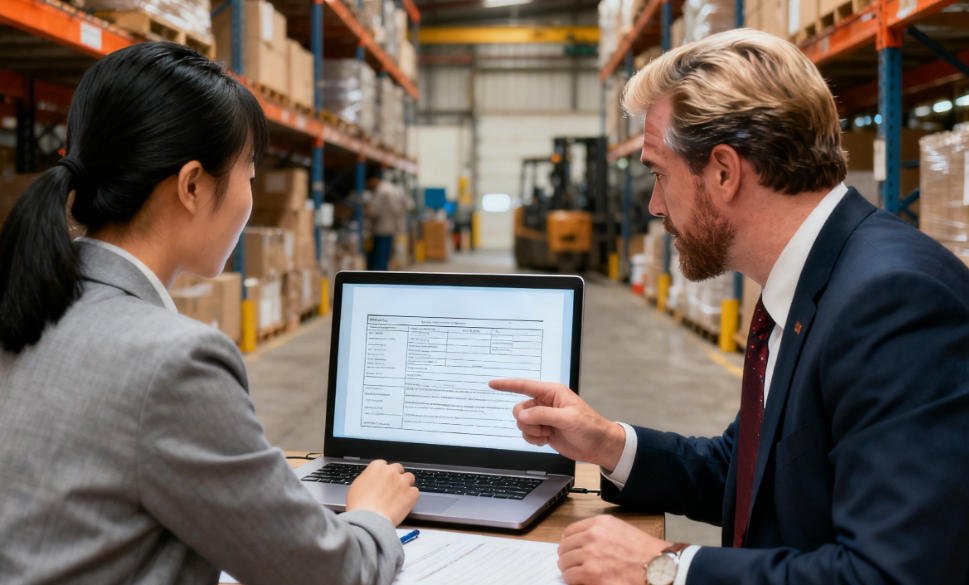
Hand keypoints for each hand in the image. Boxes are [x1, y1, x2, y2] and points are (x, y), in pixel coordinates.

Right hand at [345, 460, 418, 524]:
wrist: (369, 520)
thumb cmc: (360, 506)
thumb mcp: (356, 486)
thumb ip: (367, 479)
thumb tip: (370, 480)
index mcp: (377, 467)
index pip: (384, 465)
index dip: (384, 474)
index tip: (383, 480)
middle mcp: (391, 471)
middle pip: (398, 469)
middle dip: (396, 477)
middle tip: (392, 488)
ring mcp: (402, 482)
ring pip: (409, 477)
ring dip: (406, 485)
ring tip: (400, 496)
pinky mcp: (411, 493)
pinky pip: (415, 492)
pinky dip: (411, 497)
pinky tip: (404, 504)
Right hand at [488, 379, 625, 470]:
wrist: (599, 446)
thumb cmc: (590, 427)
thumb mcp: (568, 418)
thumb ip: (543, 415)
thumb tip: (522, 417)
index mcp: (552, 393)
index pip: (524, 386)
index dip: (507, 385)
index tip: (492, 383)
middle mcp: (545, 403)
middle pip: (520, 409)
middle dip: (528, 421)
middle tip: (543, 427)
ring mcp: (544, 418)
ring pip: (522, 423)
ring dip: (533, 432)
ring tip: (549, 433)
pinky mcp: (543, 431)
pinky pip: (527, 434)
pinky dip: (534, 439)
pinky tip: (548, 439)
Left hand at [558, 515, 671, 584]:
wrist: (658, 567)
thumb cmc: (646, 552)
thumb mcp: (621, 530)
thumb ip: (600, 533)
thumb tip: (584, 543)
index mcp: (599, 524)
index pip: (570, 531)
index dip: (568, 542)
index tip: (569, 548)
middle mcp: (592, 537)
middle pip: (565, 547)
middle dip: (567, 557)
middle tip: (571, 564)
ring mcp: (590, 555)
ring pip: (565, 563)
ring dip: (569, 569)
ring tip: (577, 574)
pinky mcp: (591, 574)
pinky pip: (570, 577)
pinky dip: (573, 581)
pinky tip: (581, 581)